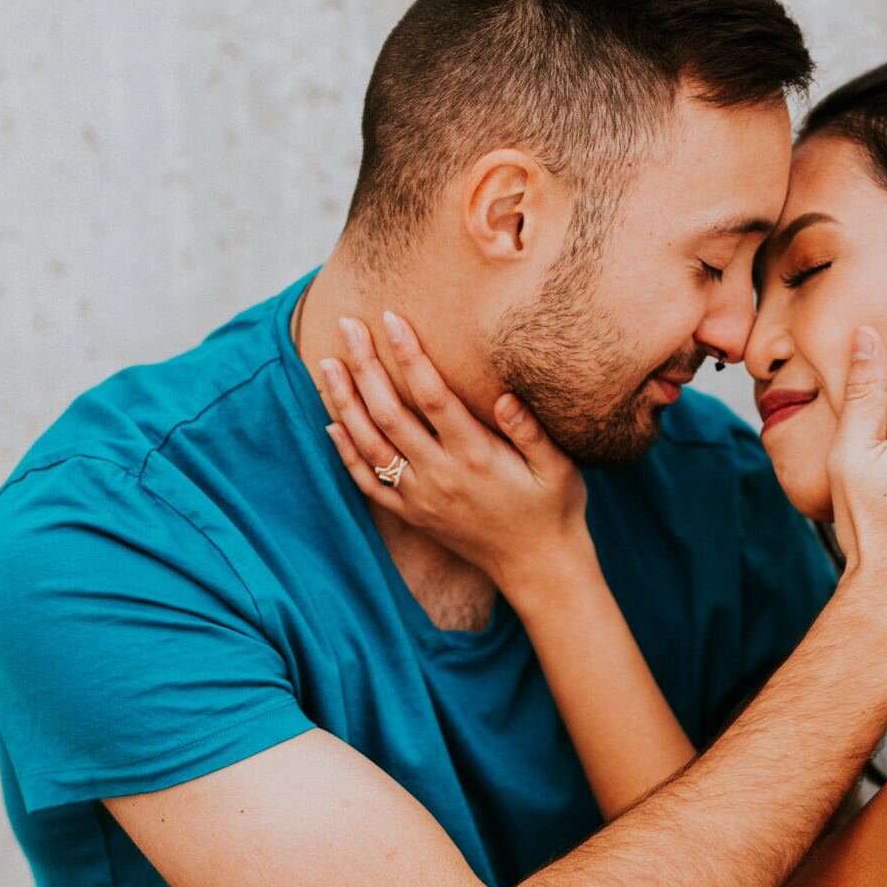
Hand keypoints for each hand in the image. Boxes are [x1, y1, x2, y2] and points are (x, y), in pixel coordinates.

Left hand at [317, 311, 589, 592]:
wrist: (538, 568)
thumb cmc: (554, 508)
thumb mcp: (559, 468)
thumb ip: (531, 430)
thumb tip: (504, 395)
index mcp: (475, 456)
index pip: (432, 396)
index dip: (410, 355)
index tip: (391, 318)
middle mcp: (440, 475)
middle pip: (389, 413)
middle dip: (365, 366)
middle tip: (347, 324)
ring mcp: (420, 497)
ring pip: (370, 444)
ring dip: (345, 402)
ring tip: (327, 363)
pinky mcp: (412, 514)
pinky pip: (368, 483)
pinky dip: (346, 452)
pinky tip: (331, 423)